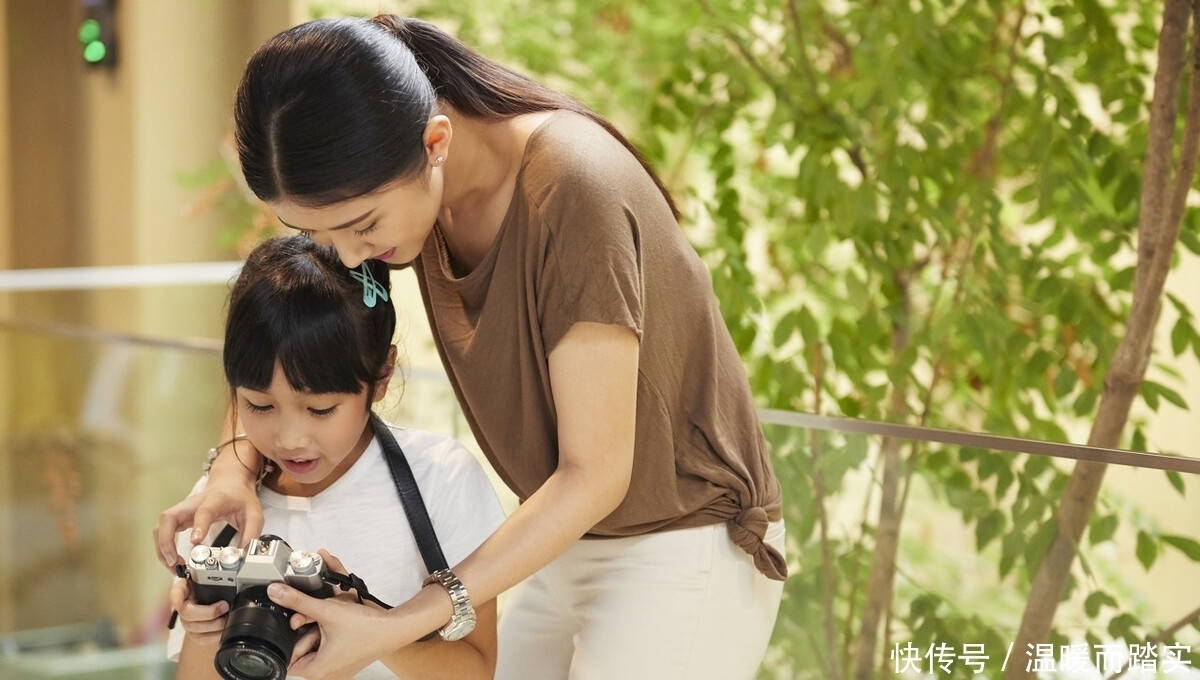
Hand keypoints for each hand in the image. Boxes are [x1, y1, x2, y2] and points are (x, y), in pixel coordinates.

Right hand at [154, 478, 264, 569]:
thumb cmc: (240, 498)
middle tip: (175, 562)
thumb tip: (242, 557)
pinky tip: (173, 561)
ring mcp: (183, 510)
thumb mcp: (254, 514)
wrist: (230, 484)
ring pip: (161, 526)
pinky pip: (163, 532)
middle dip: (166, 542)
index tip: (196, 542)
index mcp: (215, 500)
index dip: (198, 526)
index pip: (204, 512)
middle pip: (168, 518)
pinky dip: (164, 548)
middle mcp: (193, 504)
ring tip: (174, 566)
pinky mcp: (179, 518)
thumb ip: (251, 534)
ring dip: (162, 548)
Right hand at [168, 578, 229, 647]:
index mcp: (186, 590)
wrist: (217, 604)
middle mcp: (184, 607)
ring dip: (215, 624)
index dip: (176, 597)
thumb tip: (226, 578)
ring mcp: (187, 621)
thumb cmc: (214, 591)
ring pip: (195, 627)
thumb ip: (214, 580)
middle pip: (187, 613)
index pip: (176, 592)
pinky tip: (223, 630)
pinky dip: (215, 635)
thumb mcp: (214, 582)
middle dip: (209, 612)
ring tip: (227, 618)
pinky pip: (202, 638)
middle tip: (225, 606)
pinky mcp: (194, 634)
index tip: (179, 602)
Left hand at [267, 580, 394, 679]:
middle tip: (319, 619)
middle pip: (302, 650)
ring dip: (319, 629)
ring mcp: (337, 669)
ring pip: (315, 646)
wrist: (394, 628)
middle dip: (307, 630)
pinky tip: (340, 624)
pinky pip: (327, 647)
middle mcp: (326, 675)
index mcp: (317, 671)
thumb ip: (298, 601)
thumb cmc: (367, 627)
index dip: (290, 637)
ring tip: (332, 619)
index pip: (287, 658)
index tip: (298, 623)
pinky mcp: (345, 661)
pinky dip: (329, 633)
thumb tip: (276, 593)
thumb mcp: (327, 611)